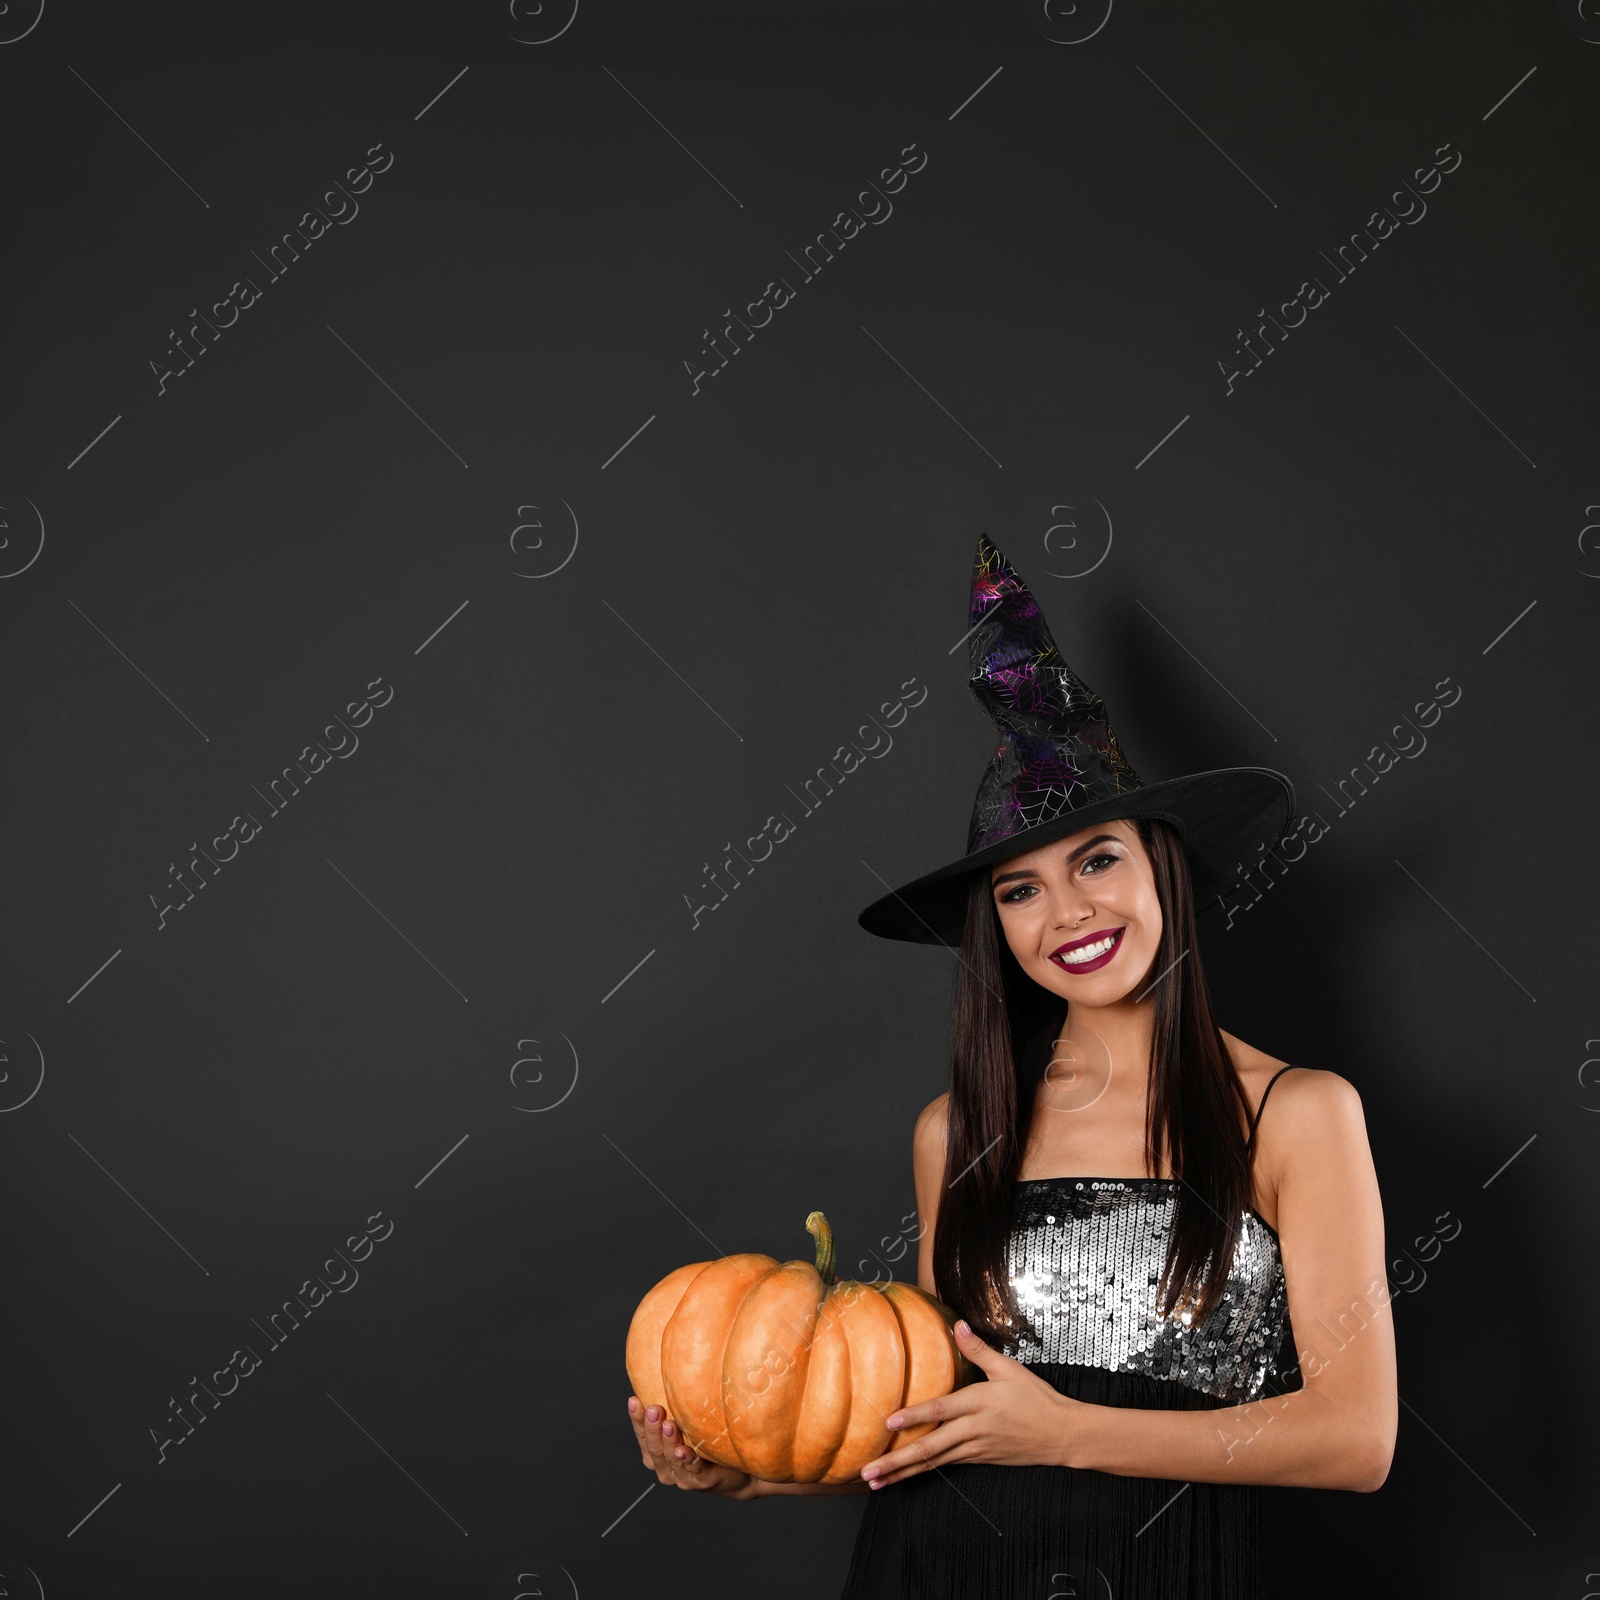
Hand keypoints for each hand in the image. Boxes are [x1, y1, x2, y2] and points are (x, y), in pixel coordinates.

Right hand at [627, 1395, 757, 1499]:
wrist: (738, 1472)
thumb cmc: (707, 1444)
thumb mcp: (687, 1426)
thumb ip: (675, 1410)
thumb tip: (669, 1371)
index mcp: (657, 1454)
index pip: (643, 1437)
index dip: (637, 1420)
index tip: (634, 1400)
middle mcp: (666, 1468)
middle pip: (654, 1449)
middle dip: (652, 1429)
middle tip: (653, 1409)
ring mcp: (684, 1477)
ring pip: (672, 1459)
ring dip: (669, 1442)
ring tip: (669, 1424)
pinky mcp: (704, 1482)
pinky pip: (695, 1470)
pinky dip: (689, 1461)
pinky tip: (685, 1450)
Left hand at [857, 1320, 1086, 1487]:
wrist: (1061, 1434)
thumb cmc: (1036, 1398)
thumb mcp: (1009, 1369)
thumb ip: (979, 1350)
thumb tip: (958, 1324)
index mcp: (978, 1404)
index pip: (940, 1411)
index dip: (914, 1417)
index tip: (888, 1422)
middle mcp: (973, 1430)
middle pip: (930, 1448)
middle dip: (896, 1461)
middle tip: (868, 1471)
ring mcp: (975, 1449)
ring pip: (934, 1463)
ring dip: (903, 1472)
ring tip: (876, 1481)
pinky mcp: (979, 1460)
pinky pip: (946, 1466)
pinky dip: (923, 1472)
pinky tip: (904, 1476)